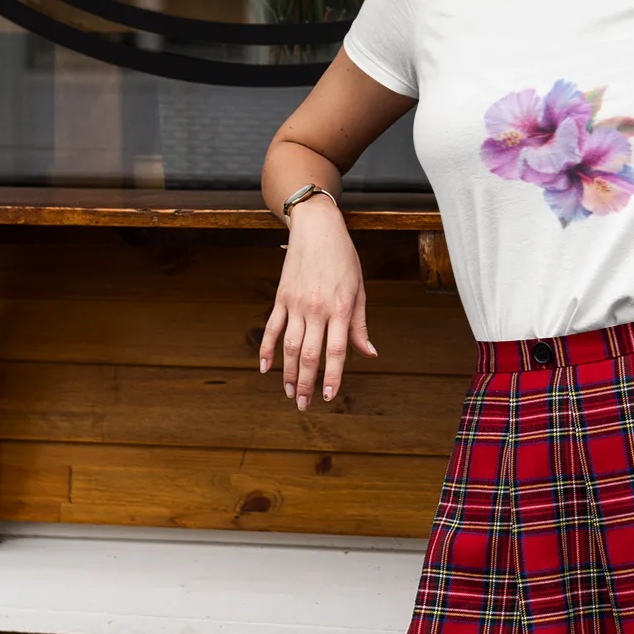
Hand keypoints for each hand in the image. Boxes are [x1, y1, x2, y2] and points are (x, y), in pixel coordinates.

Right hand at [258, 198, 377, 407]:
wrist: (317, 228)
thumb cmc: (344, 259)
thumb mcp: (359, 289)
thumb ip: (360, 324)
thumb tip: (369, 353)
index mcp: (341, 308)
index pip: (337, 351)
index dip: (332, 377)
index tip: (328, 397)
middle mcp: (317, 309)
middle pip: (310, 354)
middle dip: (307, 383)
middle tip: (305, 405)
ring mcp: (296, 304)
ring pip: (289, 346)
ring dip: (288, 373)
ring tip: (290, 393)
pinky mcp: (281, 297)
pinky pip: (272, 328)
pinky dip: (266, 350)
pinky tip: (265, 369)